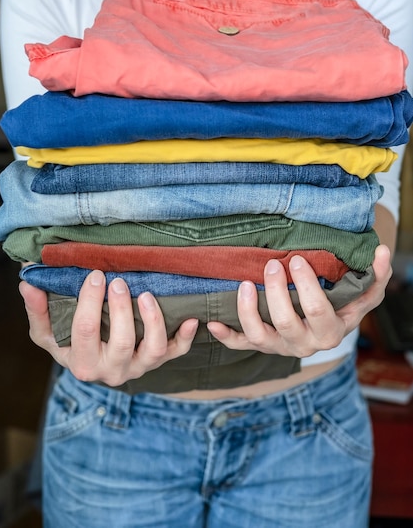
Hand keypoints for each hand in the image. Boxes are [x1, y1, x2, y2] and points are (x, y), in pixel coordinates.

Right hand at [19, 270, 198, 385]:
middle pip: (121, 342)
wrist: (91, 365)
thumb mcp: (47, 332)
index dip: (90, 302)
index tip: (95, 274)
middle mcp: (112, 370)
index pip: (85, 332)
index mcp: (82, 362)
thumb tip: (27, 283)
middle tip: (120, 281)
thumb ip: (37, 309)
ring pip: (153, 351)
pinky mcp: (157, 362)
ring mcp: (137, 367)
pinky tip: (191, 318)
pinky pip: (176, 353)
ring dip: (153, 321)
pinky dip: (185, 337)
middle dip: (122, 310)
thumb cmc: (68, 343)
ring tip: (147, 294)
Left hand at [207, 244, 391, 357]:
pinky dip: (226, 336)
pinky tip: (213, 323)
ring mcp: (280, 346)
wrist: (327, 329)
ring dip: (247, 311)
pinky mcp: (262, 346)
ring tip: (244, 284)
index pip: (318, 311)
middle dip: (276, 293)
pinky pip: (241, 346)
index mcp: (330, 331)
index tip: (296, 261)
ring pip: (260, 336)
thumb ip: (378, 275)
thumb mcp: (364, 294)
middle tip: (272, 266)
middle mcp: (304, 344)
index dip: (306, 287)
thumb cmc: (344, 306)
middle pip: (286, 323)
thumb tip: (384, 251)